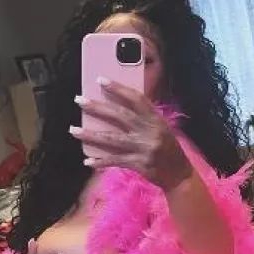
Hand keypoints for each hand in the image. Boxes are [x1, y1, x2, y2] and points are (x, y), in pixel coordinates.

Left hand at [70, 79, 192, 191]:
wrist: (179, 173)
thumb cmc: (167, 147)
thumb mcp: (160, 127)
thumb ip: (142, 117)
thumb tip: (116, 107)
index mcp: (155, 118)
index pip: (135, 98)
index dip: (118, 88)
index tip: (100, 80)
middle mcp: (149, 131)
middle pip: (120, 116)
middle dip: (97, 108)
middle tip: (79, 100)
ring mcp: (143, 148)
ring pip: (113, 140)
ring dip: (91, 135)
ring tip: (74, 130)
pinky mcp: (139, 164)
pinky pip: (115, 161)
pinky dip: (101, 162)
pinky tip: (87, 161)